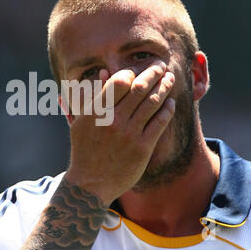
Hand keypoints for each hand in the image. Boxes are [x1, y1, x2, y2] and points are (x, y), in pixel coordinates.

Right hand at [65, 60, 175, 206]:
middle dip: (153, 72)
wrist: (90, 183)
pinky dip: (167, 110)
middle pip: (139, 87)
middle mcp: (112, 120)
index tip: (136, 72)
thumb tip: (103, 73)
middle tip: (160, 65)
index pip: (119, 81)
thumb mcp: (79, 122)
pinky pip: (159, 123)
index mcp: (95, 111)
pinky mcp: (142, 148)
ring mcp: (128, 134)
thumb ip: (90, 96)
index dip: (131, 72)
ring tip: (169, 78)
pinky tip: (170, 103)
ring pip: (152, 102)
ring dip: (164, 87)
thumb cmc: (83, 149)